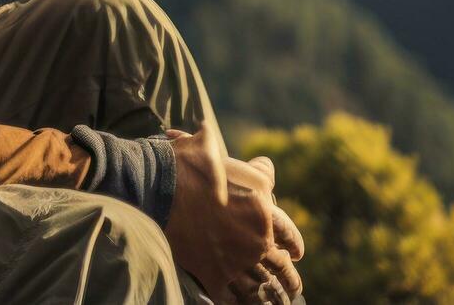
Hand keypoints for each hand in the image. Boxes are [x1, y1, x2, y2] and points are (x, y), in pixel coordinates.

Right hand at [162, 127, 296, 302]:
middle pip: (280, 267)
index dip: (294, 245)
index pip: (289, 234)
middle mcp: (256, 240)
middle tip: (292, 288)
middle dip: (289, 280)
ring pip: (259, 288)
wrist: (158, 186)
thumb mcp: (240, 162)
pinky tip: (239, 304)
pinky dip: (237, 303)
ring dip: (267, 297)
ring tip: (272, 303)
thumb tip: (266, 167)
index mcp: (264, 211)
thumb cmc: (192, 167)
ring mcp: (235, 261)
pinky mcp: (213, 276)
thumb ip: (254, 169)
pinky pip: (232, 298)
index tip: (295, 254)